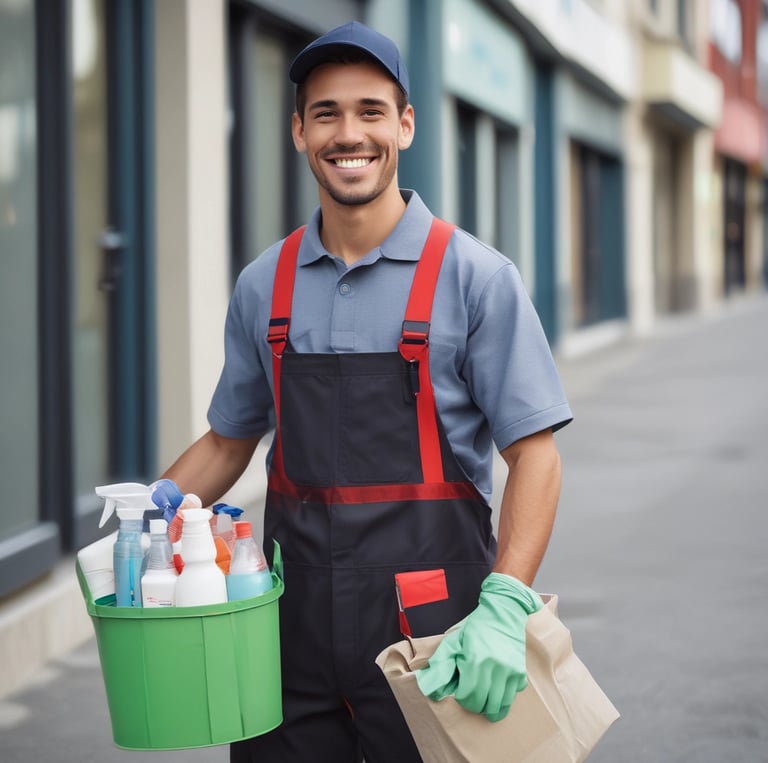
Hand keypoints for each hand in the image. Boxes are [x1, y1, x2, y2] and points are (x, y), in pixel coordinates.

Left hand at [415, 573, 542, 721]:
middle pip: (484, 703)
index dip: (461, 699)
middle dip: (474, 704)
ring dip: (489, 707)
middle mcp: (495, 667)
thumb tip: (430, 689)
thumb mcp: (453, 642)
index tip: (459, 691)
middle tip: (469, 695)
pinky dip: (504, 698)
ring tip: (482, 698)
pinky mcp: (521, 672)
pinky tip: (496, 688)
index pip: (468, 696)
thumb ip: (441, 666)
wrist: (503, 613)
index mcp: (476, 660)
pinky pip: (512, 696)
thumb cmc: (475, 628)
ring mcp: (511, 671)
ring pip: (500, 705)